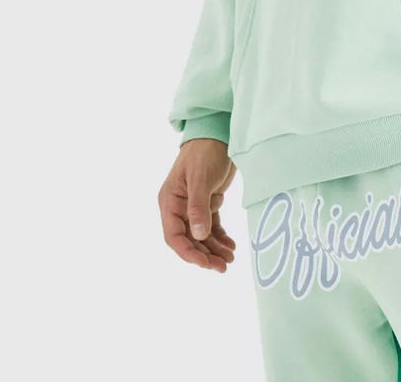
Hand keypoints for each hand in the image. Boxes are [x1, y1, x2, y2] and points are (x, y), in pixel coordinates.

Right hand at [158, 138, 236, 272]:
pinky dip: (221, 237)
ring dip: (214, 249)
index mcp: (170, 202)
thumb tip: (198, 236)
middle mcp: (179, 207)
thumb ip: (198, 207)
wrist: (219, 134)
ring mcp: (194, 206)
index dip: (188, 252)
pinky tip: (230, 246)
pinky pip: (212, 226)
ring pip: (202, 236)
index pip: (174, 235)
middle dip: (205, 255)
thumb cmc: (204, 153)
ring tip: (230, 259)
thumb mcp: (200, 179)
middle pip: (189, 240)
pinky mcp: (209, 203)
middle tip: (223, 267)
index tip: (204, 263)